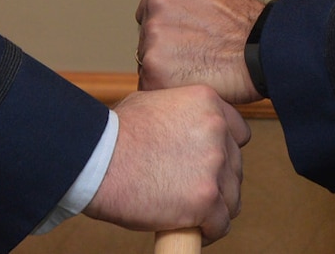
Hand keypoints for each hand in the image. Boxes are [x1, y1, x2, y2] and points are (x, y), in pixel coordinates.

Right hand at [82, 86, 250, 241]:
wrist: (96, 161)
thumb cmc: (114, 133)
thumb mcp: (152, 102)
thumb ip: (180, 113)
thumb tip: (183, 127)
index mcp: (206, 102)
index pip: (238, 133)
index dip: (225, 151)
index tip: (210, 164)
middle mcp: (216, 131)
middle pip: (235, 167)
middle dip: (218, 182)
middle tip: (195, 192)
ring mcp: (213, 166)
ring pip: (232, 197)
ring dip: (217, 208)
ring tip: (196, 215)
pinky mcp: (205, 199)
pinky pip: (221, 223)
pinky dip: (209, 231)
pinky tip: (195, 231)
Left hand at [136, 0, 266, 105]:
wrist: (264, 50)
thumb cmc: (246, 26)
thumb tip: (169, 13)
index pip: (151, 8)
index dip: (170, 25)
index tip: (186, 33)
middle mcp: (156, 0)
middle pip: (147, 32)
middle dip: (166, 45)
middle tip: (195, 50)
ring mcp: (152, 34)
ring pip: (147, 58)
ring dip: (166, 66)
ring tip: (198, 64)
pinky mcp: (153, 67)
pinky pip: (150, 83)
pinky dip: (167, 86)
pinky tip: (192, 79)